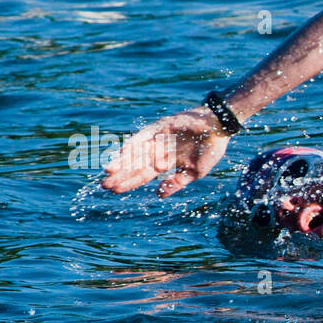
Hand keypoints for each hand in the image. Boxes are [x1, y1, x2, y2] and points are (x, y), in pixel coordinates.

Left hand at [101, 107, 231, 196]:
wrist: (218, 128)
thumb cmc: (210, 150)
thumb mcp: (195, 172)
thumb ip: (177, 183)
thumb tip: (158, 194)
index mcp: (165, 163)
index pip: (142, 175)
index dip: (129, 183)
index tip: (114, 191)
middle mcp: (157, 151)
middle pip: (134, 165)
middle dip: (120, 175)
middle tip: (104, 185)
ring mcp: (156, 139)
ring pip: (134, 153)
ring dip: (121, 162)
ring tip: (108, 172)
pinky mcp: (158, 127)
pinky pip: (141, 138)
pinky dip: (131, 146)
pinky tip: (121, 155)